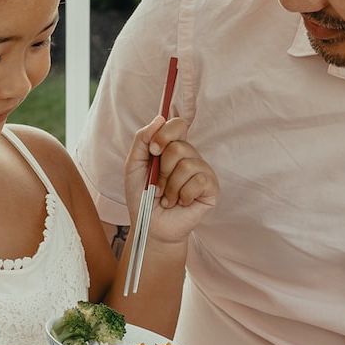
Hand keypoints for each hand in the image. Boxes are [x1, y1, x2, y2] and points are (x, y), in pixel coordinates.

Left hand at [124, 115, 217, 245]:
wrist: (150, 225)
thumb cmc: (142, 196)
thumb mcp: (133, 165)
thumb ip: (142, 140)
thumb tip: (160, 119)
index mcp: (172, 148)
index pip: (177, 124)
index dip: (164, 134)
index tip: (153, 151)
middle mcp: (190, 156)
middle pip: (179, 147)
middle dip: (162, 170)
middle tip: (157, 186)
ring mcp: (202, 171)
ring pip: (187, 165)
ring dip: (170, 186)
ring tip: (166, 198)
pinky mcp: (211, 188)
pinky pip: (198, 181)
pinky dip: (182, 195)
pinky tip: (180, 203)